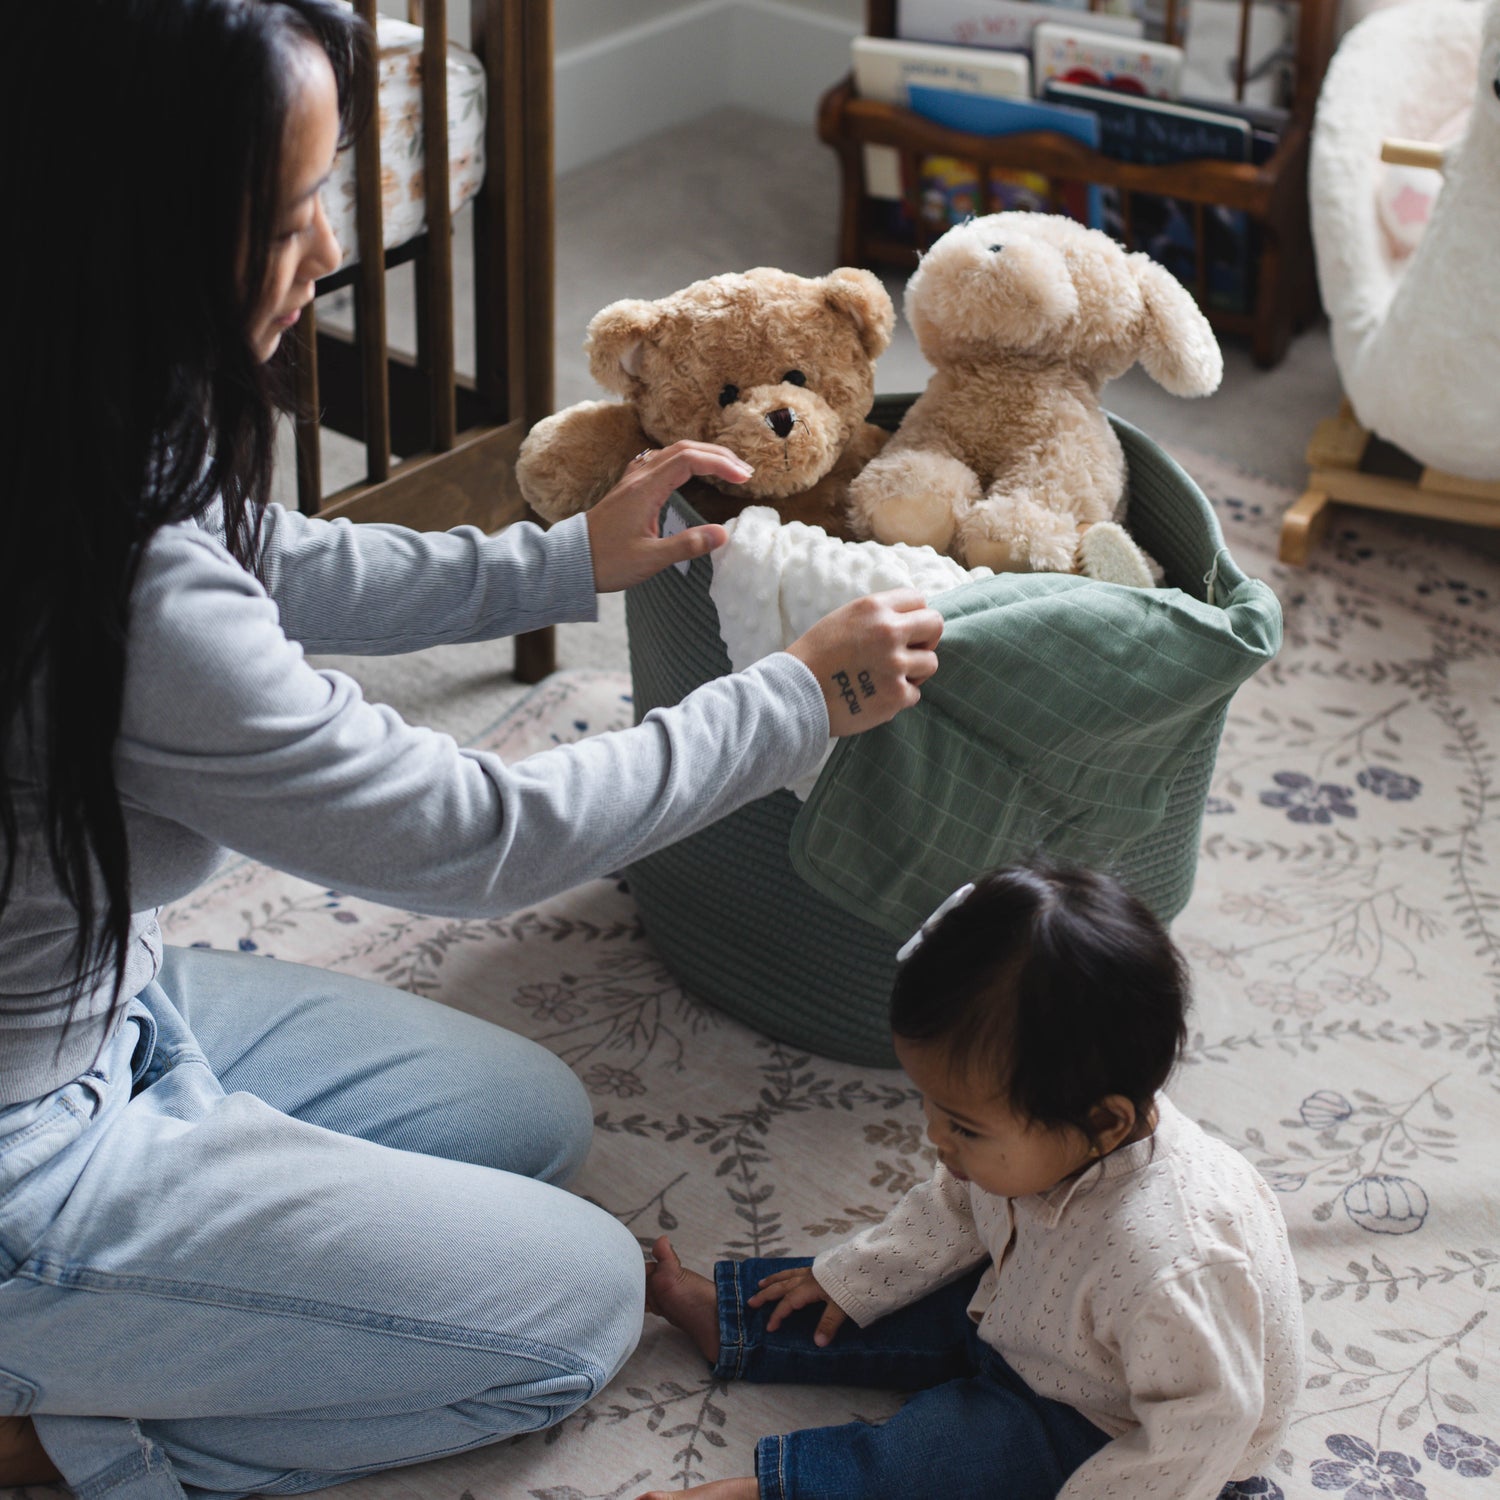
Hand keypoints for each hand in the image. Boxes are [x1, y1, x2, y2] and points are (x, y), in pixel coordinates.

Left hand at [585, 441, 748, 592]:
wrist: (571, 562)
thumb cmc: (607, 562)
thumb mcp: (650, 559)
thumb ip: (687, 545)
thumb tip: (722, 535)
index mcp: (645, 489)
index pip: (690, 460)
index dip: (720, 464)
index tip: (743, 478)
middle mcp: (639, 477)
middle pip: (684, 449)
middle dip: (718, 455)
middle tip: (744, 472)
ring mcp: (633, 481)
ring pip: (672, 453)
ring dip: (702, 456)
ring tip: (726, 470)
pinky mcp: (630, 489)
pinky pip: (661, 462)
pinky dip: (684, 461)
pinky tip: (690, 472)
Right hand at [748, 1265, 847, 1346]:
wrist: (866, 1263)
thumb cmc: (854, 1285)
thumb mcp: (843, 1307)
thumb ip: (828, 1324)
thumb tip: (818, 1343)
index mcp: (810, 1288)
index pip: (789, 1303)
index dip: (778, 1314)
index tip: (769, 1327)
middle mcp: (808, 1278)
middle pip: (782, 1286)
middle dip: (766, 1294)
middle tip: (751, 1301)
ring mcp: (813, 1271)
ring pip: (788, 1275)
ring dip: (774, 1280)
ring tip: (762, 1283)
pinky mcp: (820, 1267)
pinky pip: (796, 1270)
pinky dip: (787, 1273)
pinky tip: (788, 1274)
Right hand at [786, 589, 942, 736]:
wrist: (794, 693)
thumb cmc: (814, 656)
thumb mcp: (843, 619)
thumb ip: (877, 616)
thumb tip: (909, 621)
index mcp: (874, 608)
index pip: (919, 599)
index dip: (914, 615)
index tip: (907, 629)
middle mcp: (888, 632)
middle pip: (935, 625)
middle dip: (926, 639)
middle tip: (910, 652)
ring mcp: (895, 665)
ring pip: (930, 662)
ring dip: (914, 671)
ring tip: (888, 677)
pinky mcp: (895, 695)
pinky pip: (915, 693)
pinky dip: (899, 697)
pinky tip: (876, 697)